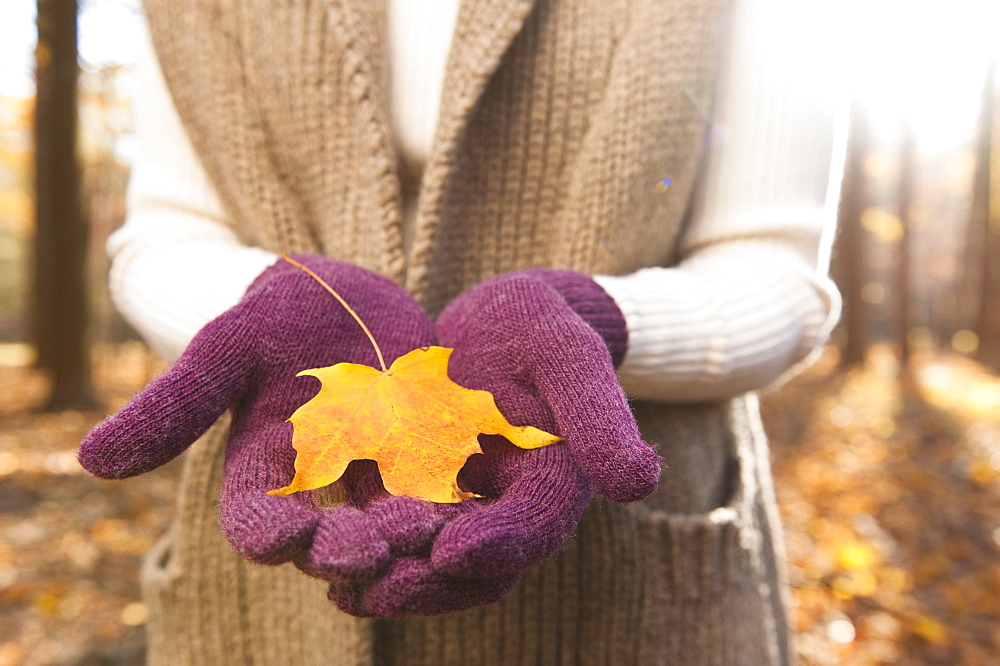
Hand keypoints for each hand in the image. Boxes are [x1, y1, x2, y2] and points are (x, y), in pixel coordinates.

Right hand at [78, 254, 439, 581]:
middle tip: (367, 550)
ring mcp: (376, 475)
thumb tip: (91, 461)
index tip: (282, 537)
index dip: (266, 532)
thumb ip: (175, 404)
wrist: (344, 296)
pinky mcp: (427, 456)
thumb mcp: (225, 348)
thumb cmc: (273, 316)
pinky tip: (473, 504)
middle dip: (345, 549)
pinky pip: (443, 491)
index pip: (256, 520)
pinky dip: (454, 504)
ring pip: (391, 524)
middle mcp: (322, 487)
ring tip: (424, 529)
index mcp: (264, 471)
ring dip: (406, 536)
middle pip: (329, 539)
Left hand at [329, 269, 659, 615]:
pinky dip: (367, 549)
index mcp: (555, 477)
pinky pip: (394, 533)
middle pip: (481, 564)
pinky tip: (320, 553)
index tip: (451, 551)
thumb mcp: (569, 354)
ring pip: (432, 561)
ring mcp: (462, 502)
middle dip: (432, 583)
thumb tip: (641, 482)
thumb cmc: (540, 325)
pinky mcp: (418, 490)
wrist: (499, 316)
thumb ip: (598, 415)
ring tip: (343, 589)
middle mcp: (509, 504)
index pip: (535, 524)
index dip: (500, 544)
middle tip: (378, 589)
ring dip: (392, 581)